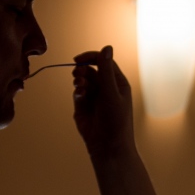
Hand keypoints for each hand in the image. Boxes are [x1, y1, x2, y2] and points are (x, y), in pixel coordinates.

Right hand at [72, 46, 135, 160]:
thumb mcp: (111, 93)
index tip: (78, 60)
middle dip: (82, 69)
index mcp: (118, 83)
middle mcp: (106, 88)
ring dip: (79, 80)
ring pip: (83, 80)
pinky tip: (79, 95)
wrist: (108, 147)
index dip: (91, 57)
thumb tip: (107, 47)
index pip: (104, 62)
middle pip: (91, 69)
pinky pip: (77, 93)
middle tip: (78, 74)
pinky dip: (77, 91)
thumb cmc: (116, 121)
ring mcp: (95, 97)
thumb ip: (106, 71)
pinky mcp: (84, 107)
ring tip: (79, 86)